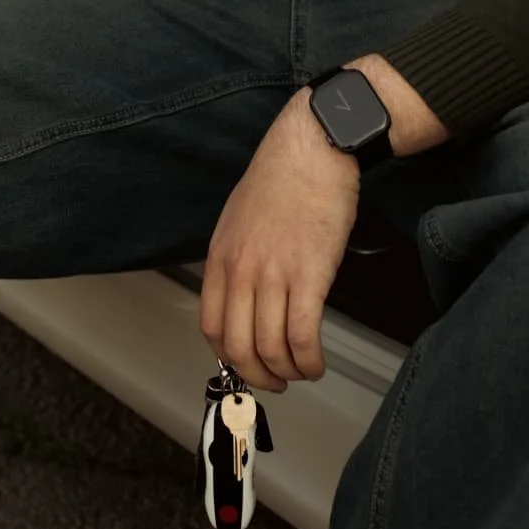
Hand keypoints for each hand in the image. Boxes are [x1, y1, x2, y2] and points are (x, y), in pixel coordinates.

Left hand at [200, 90, 359, 394]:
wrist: (314, 146)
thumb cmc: (284, 176)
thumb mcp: (242, 216)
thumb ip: (238, 257)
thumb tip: (245, 294)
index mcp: (222, 256)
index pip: (211, 327)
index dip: (228, 357)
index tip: (245, 365)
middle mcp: (242, 270)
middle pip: (239, 347)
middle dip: (258, 377)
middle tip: (275, 382)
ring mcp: (274, 274)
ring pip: (271, 349)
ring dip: (288, 373)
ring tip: (302, 371)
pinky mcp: (310, 275)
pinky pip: (303, 336)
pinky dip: (310, 361)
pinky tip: (318, 362)